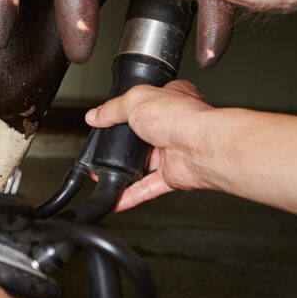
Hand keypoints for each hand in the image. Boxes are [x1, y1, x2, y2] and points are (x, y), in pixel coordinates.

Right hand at [85, 80, 213, 210]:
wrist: (201, 147)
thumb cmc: (181, 117)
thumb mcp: (135, 100)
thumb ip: (112, 109)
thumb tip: (95, 116)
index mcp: (169, 99)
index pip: (143, 103)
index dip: (126, 109)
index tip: (108, 117)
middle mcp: (173, 125)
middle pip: (141, 135)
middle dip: (123, 144)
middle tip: (102, 148)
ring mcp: (173, 151)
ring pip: (143, 164)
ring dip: (123, 171)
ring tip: (102, 173)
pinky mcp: (173, 175)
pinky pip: (148, 187)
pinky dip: (131, 194)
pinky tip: (116, 197)